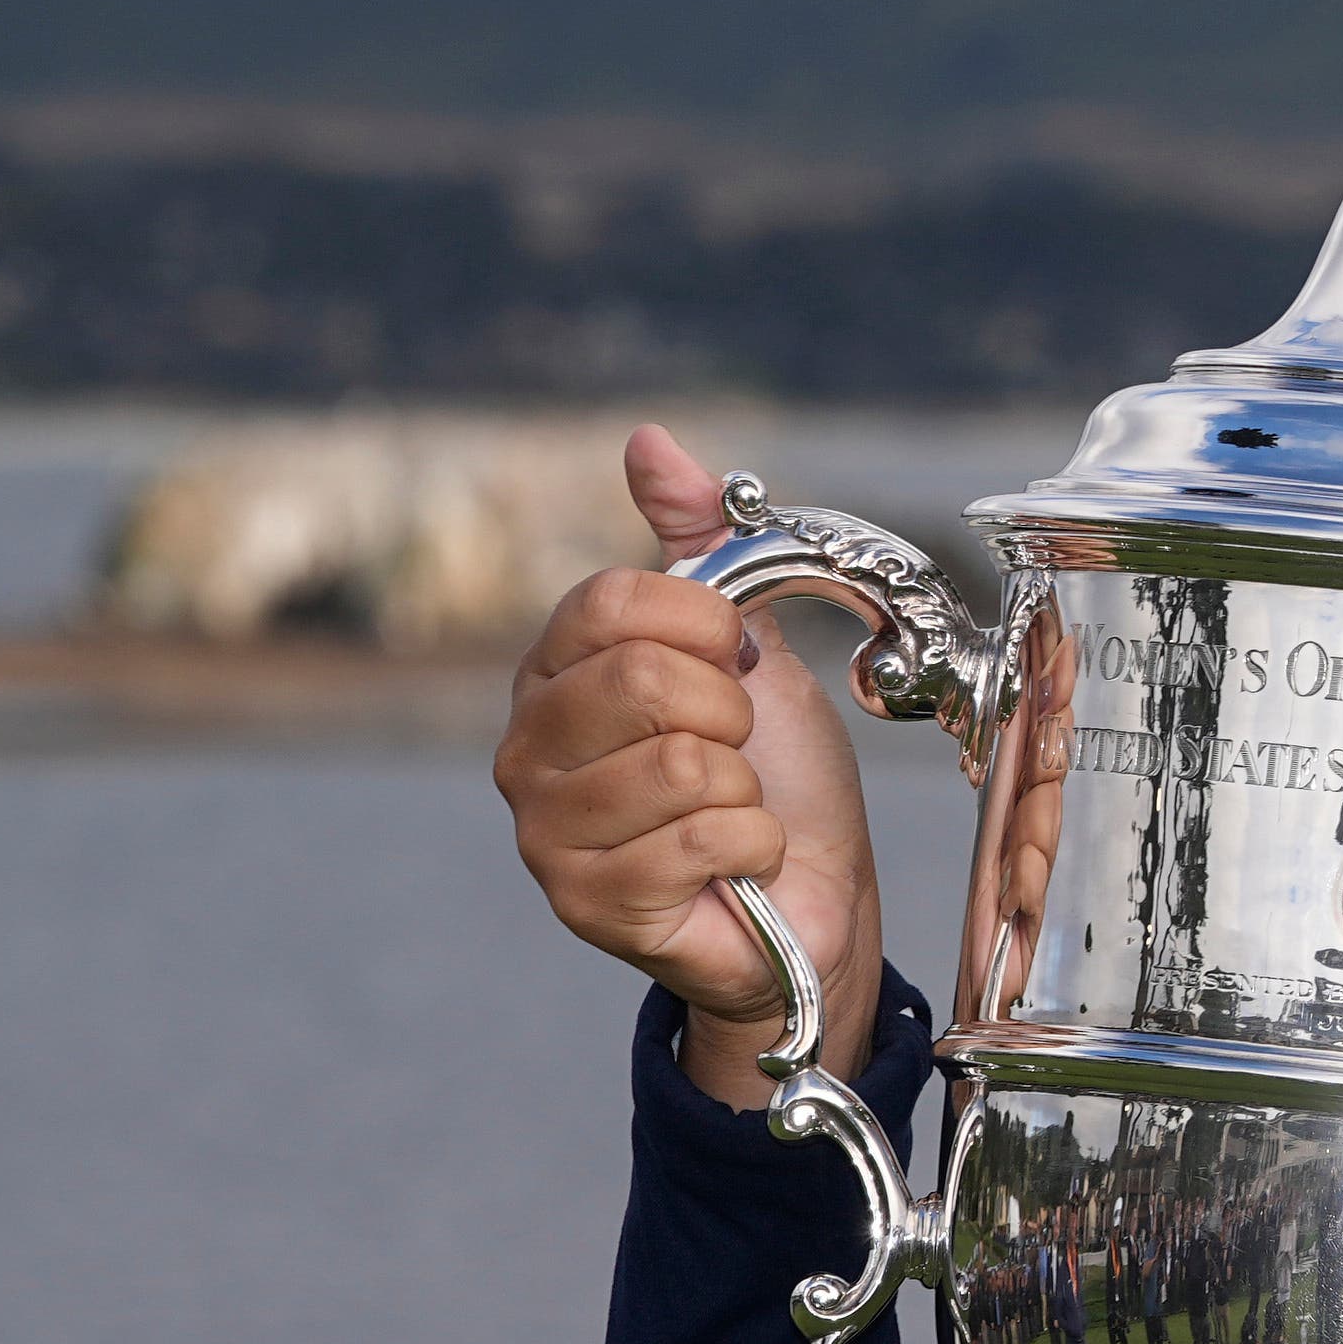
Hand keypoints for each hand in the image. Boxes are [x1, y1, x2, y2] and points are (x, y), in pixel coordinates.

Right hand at [495, 425, 885, 1107]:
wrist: (815, 901)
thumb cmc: (779, 778)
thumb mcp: (749, 647)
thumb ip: (701, 544)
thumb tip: (648, 441)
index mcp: (555, 672)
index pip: (613, 601)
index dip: (705, 625)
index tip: (734, 664)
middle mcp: (527, 747)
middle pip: (645, 680)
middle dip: (732, 715)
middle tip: (739, 749)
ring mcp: (546, 830)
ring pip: (683, 765)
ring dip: (745, 790)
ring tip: (734, 811)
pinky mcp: (586, 902)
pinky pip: (703, 838)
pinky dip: (752, 847)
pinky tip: (736, 866)